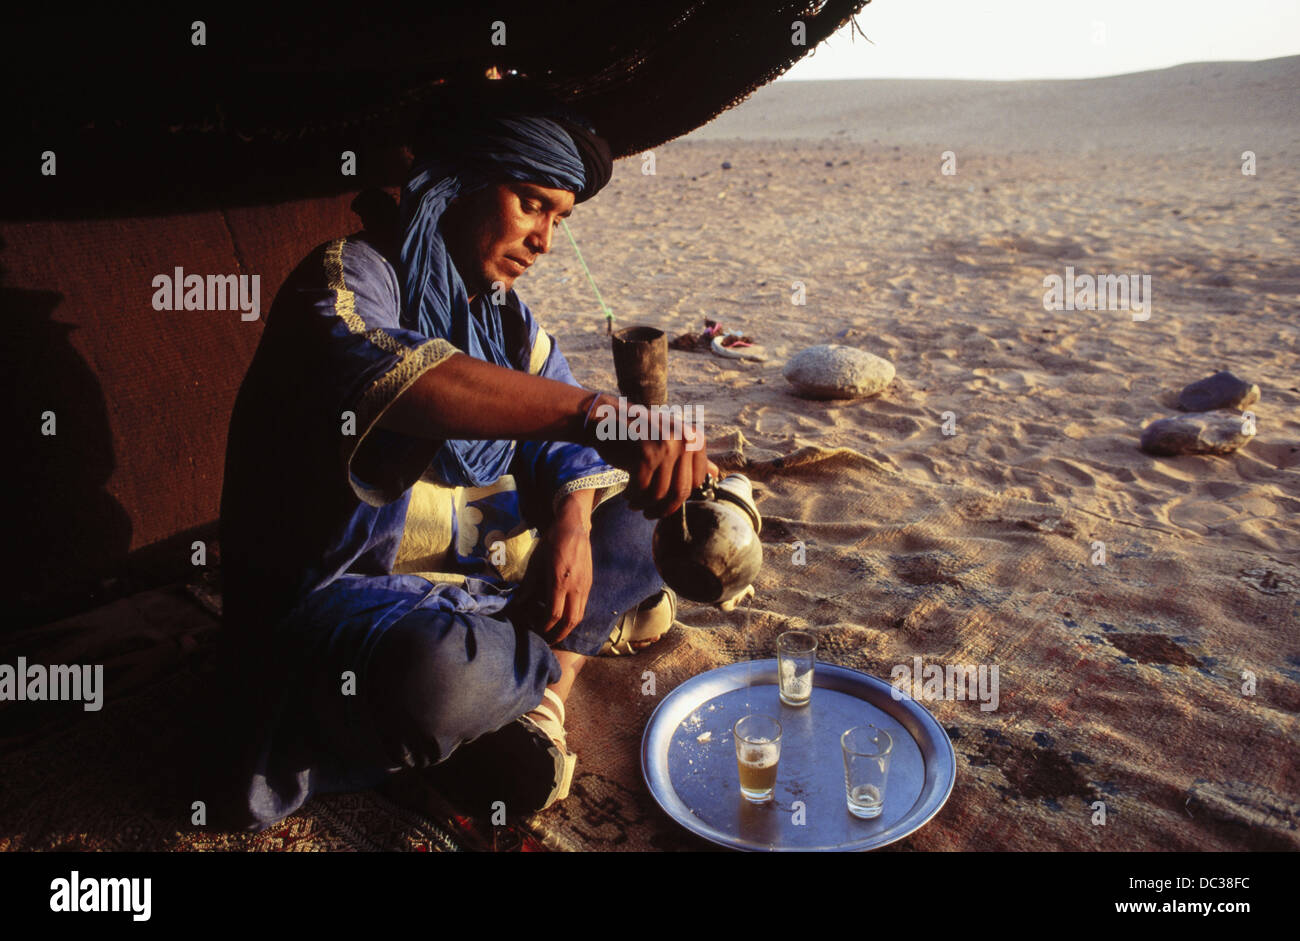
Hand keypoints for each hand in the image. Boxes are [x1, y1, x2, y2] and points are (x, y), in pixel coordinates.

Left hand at [521, 509, 592, 644]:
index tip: (535, 629)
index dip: (544, 625)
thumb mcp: (536, 561)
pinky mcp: (589, 584)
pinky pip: (583, 606)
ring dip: (568, 628)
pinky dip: (574, 616)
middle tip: (547, 640)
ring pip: (580, 616)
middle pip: (570, 621)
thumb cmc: (552, 542)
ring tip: (556, 632)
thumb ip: (529, 584)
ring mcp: (585, 586)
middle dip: (558, 634)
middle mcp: (575, 587)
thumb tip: (519, 603)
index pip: (554, 613)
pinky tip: (564, 616)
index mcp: (560, 581)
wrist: (575, 527)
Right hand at [587, 395, 718, 517]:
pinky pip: (642, 488)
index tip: (663, 502)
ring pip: (659, 493)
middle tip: (648, 513)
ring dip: (644, 504)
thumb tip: (716, 474)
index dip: (679, 498)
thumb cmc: (639, 434)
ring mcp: (666, 446)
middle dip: (662, 509)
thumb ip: (692, 458)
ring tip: (634, 503)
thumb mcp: (670, 442)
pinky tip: (626, 494)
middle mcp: (685, 440)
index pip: (696, 483)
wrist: (607, 417)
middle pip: (680, 491)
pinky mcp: (646, 453)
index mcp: (695, 438)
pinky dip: (633, 496)